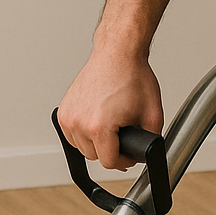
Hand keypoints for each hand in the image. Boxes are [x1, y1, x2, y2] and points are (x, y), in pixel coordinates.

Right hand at [57, 47, 163, 170]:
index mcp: (99, 126)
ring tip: (109, 128)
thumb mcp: (153, 114)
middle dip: (110, 150)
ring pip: (82, 148)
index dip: (124, 161)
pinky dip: (83, 134)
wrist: (117, 52)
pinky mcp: (63, 112)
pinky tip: (95, 123)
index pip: (110, 162)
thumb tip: (146, 156)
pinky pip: (72, 136)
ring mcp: (68, 117)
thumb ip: (151, 142)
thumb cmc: (132, 76)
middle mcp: (79, 122)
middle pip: (95, 157)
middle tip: (121, 136)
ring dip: (95, 143)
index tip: (129, 154)